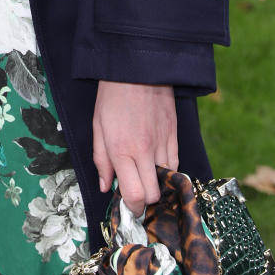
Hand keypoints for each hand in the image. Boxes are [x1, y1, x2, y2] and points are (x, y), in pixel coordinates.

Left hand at [92, 81, 177, 217]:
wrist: (137, 68)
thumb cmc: (112, 97)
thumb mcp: (97, 126)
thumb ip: (101, 160)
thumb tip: (105, 186)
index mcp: (121, 150)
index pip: (134, 195)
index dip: (132, 207)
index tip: (128, 206)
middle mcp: (144, 151)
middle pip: (153, 195)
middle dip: (145, 200)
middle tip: (136, 193)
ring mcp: (163, 143)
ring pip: (167, 181)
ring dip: (157, 184)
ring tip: (146, 176)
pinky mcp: (175, 135)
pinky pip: (176, 164)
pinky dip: (167, 170)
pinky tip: (157, 164)